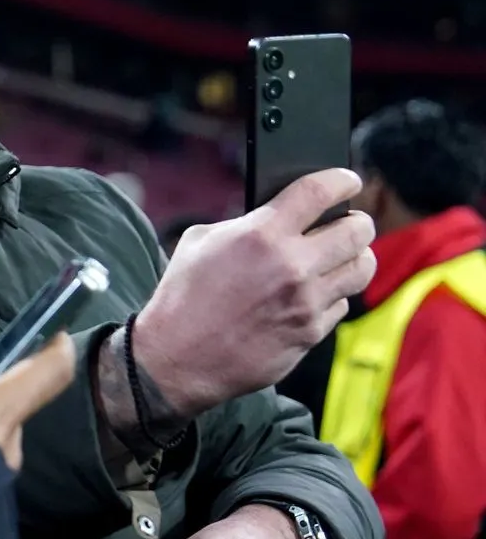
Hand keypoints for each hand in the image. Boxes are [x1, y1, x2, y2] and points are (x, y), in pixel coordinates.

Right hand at [134, 169, 374, 416]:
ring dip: (356, 257)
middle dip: (358, 221)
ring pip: (361, 268)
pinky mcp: (311, 332)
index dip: (342, 181)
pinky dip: (332, 295)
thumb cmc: (183, 296)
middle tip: (350, 222)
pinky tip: (313, 294)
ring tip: (343, 256)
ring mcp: (306, 301)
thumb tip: (277, 217)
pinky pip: (341, 304)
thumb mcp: (200, 242)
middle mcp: (292, 265)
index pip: (320, 191)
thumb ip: (245, 224)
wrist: (177, 357)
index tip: (348, 181)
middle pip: (358, 230)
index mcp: (261, 234)